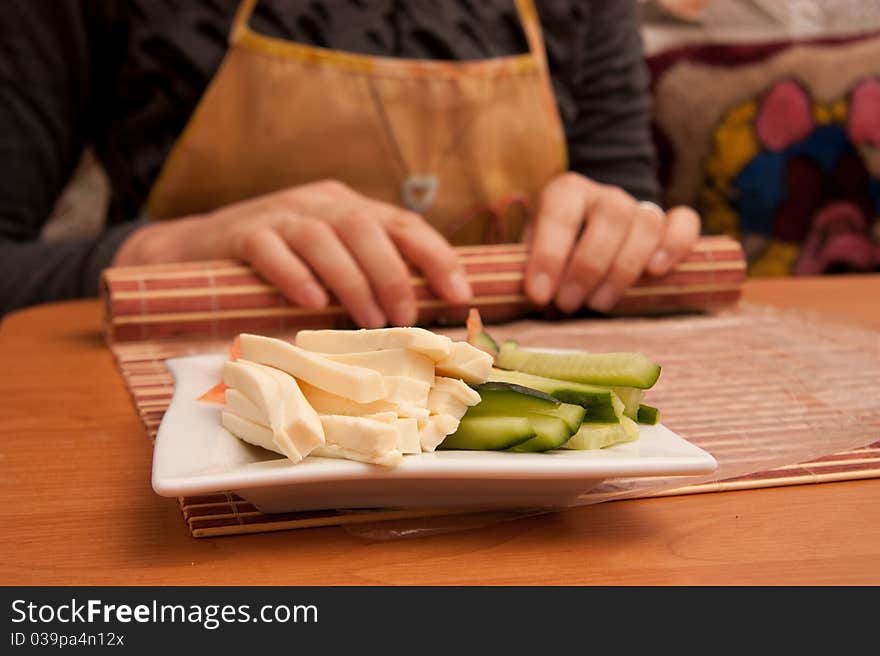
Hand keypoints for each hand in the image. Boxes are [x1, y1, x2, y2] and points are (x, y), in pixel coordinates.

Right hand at [113, 180, 471, 326]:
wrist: (197, 249)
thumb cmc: (278, 265)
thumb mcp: (329, 259)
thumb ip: (366, 273)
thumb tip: (419, 314)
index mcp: (348, 205)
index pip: (402, 222)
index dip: (436, 256)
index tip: (459, 293)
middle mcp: (317, 202)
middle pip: (364, 226)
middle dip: (392, 274)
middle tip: (405, 317)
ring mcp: (277, 214)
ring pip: (323, 237)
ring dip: (352, 281)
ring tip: (370, 320)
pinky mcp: (241, 233)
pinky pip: (271, 250)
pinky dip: (295, 276)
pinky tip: (311, 303)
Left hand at [524, 172, 700, 312]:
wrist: (586, 240)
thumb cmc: (554, 253)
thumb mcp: (532, 254)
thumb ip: (530, 268)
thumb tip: (536, 295)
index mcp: (565, 192)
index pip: (559, 213)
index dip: (549, 255)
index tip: (540, 295)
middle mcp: (605, 195)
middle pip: (610, 218)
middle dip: (588, 268)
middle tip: (568, 304)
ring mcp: (639, 207)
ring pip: (646, 225)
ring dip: (623, 270)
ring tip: (599, 303)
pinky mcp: (667, 224)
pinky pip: (684, 223)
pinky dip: (674, 246)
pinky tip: (656, 272)